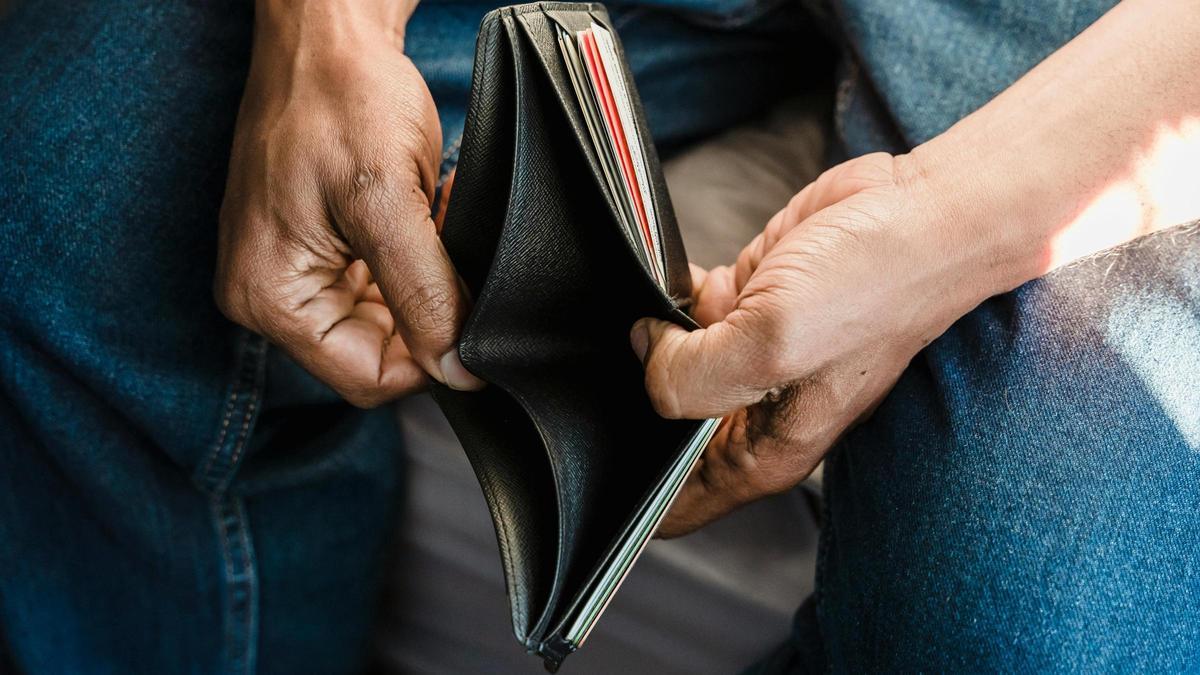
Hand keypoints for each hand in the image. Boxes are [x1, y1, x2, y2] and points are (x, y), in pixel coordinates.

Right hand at [215, 1, 482, 406]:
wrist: (328, 34)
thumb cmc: (340, 97)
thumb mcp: (388, 202)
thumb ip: (424, 295)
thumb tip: (456, 369)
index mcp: (269, 297)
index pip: (367, 377)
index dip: (428, 357)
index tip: (468, 314)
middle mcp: (271, 294)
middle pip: (376, 352)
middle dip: (426, 309)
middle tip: (448, 251)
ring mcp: (295, 270)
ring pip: (386, 320)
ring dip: (425, 281)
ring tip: (434, 222)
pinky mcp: (318, 248)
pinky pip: (380, 284)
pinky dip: (416, 258)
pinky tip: (425, 217)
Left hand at [634, 153, 992, 536]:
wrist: (920, 212)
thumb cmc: (873, 286)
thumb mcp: (772, 344)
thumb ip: (691, 373)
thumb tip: (644, 353)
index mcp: (763, 451)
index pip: (676, 505)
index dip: (632, 487)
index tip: (598, 450)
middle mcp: (754, 412)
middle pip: (662, 432)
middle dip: (631, 403)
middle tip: (611, 366)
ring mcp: (749, 357)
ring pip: (666, 367)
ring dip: (647, 342)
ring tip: (637, 313)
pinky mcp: (746, 304)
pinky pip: (681, 314)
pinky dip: (665, 297)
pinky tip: (664, 280)